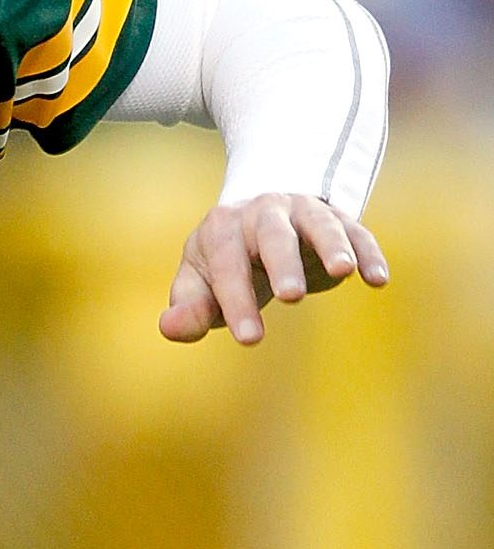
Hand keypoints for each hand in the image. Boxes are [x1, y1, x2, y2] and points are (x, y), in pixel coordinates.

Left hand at [160, 191, 388, 345]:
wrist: (258, 217)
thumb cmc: (224, 263)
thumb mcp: (199, 284)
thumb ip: (188, 308)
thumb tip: (169, 328)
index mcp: (222, 229)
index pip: (228, 267)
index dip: (237, 302)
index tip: (250, 338)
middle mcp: (263, 212)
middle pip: (272, 234)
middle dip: (282, 264)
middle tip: (290, 297)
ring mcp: (303, 210)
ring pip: (319, 222)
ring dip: (332, 245)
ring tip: (343, 272)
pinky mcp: (337, 218)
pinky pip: (356, 230)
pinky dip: (368, 251)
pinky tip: (378, 280)